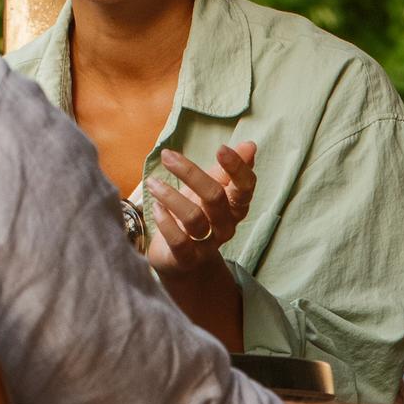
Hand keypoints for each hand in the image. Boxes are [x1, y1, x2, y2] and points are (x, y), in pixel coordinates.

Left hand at [141, 141, 256, 276]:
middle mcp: (226, 226)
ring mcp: (207, 244)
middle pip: (215, 197)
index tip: (221, 148)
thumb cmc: (197, 215)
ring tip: (153, 183)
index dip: (237, 168)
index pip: (245, 187)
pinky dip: (165, 222)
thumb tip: (250, 145)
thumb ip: (227, 170)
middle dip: (190, 173)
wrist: (182, 258)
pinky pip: (179, 241)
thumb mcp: (211, 189)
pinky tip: (156, 207)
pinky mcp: (187, 259)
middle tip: (167, 156)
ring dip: (170, 196)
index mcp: (235, 206)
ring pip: (194, 218)